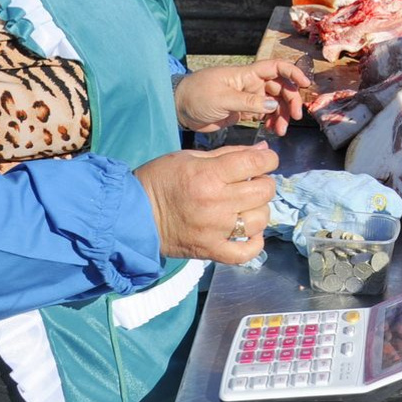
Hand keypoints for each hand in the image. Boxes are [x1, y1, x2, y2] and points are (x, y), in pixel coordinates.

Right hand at [135, 141, 278, 263]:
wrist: (134, 215)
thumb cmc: (160, 180)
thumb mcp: (190, 157)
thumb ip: (229, 153)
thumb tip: (262, 148)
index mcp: (208, 176)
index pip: (254, 163)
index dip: (268, 158)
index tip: (265, 160)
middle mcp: (215, 203)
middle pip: (263, 191)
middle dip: (264, 182)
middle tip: (254, 182)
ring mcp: (215, 230)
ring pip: (260, 220)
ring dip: (260, 210)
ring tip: (248, 205)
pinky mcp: (211, 251)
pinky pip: (245, 253)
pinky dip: (255, 244)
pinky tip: (250, 233)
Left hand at [176, 60, 308, 136]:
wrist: (179, 108)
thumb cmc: (197, 95)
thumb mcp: (222, 98)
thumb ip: (248, 102)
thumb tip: (273, 105)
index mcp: (246, 75)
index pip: (275, 67)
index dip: (293, 72)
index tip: (304, 85)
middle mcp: (251, 84)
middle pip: (280, 87)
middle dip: (291, 100)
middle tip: (294, 117)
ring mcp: (249, 98)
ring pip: (275, 103)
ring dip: (282, 115)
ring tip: (281, 131)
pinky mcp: (244, 111)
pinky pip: (265, 114)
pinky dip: (272, 121)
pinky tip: (273, 131)